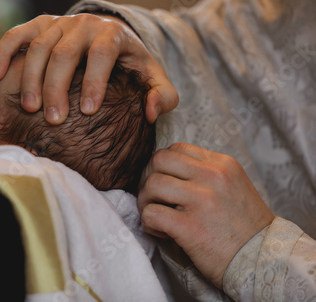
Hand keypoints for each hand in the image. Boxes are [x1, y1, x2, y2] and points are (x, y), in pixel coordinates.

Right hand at [0, 13, 177, 124]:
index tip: (87, 112)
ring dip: (30, 78)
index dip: (94, 81)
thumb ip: (162, 96)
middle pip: (65, 52)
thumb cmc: (128, 64)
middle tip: (53, 119)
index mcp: (113, 34)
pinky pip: (17, 35)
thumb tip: (151, 112)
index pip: (102, 54)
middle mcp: (84, 24)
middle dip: (57, 86)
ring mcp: (58, 22)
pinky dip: (3, 53)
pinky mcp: (38, 25)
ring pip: (38, 46)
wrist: (109, 37)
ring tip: (30, 109)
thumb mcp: (151, 77)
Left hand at [137, 143, 274, 288]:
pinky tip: (162, 231)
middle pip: (159, 160)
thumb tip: (167, 168)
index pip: (177, 148)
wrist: (263, 260)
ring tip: (157, 215)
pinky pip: (151, 213)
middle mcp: (213, 176)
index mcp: (222, 164)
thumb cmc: (243, 227)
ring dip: (146, 201)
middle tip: (153, 197)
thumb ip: (205, 172)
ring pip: (152, 184)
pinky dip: (149, 223)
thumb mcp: (233, 185)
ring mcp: (202, 200)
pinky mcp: (190, 226)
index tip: (165, 183)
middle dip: (148, 178)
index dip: (162, 165)